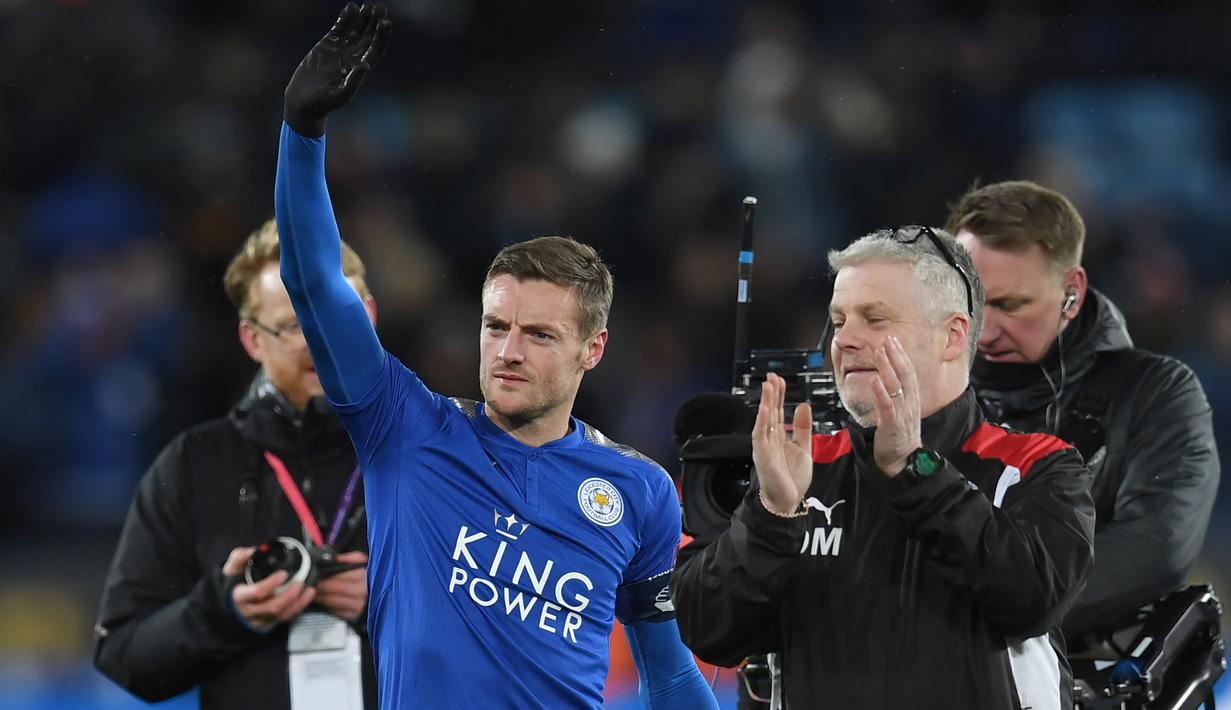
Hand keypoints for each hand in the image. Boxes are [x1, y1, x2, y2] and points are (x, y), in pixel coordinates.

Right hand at [223, 546, 315, 630]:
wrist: (229, 602)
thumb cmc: (232, 583)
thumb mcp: (231, 568)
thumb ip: (240, 557)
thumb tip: (251, 551)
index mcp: (239, 596)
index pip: (257, 592)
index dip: (271, 584)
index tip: (283, 574)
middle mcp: (248, 611)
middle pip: (272, 607)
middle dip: (289, 595)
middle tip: (299, 582)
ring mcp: (258, 620)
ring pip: (280, 615)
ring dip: (297, 603)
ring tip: (308, 589)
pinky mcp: (267, 623)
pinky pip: (284, 619)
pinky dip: (298, 608)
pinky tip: (306, 597)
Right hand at [284, 2, 391, 136]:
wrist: (303, 101)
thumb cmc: (323, 103)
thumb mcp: (339, 96)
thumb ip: (353, 82)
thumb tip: (366, 65)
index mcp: (360, 69)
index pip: (375, 49)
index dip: (381, 36)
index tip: (386, 23)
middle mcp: (353, 57)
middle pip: (368, 36)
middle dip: (375, 22)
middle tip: (381, 7)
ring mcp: (341, 49)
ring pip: (355, 29)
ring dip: (363, 17)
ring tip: (369, 5)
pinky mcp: (327, 44)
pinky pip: (339, 28)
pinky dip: (345, 18)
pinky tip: (352, 8)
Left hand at [315, 551, 368, 622]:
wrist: (379, 589)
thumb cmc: (368, 574)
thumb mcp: (360, 560)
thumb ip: (346, 558)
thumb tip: (331, 558)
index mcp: (362, 577)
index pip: (336, 579)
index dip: (322, 578)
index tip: (314, 576)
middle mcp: (361, 592)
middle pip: (332, 591)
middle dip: (319, 588)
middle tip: (311, 584)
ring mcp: (358, 605)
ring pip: (331, 602)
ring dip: (320, 598)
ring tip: (314, 592)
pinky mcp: (354, 615)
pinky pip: (335, 612)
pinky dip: (327, 606)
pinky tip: (323, 601)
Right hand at [752, 373, 813, 513]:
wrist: (787, 502)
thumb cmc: (793, 478)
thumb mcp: (804, 448)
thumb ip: (802, 428)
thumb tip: (802, 406)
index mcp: (780, 436)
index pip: (778, 410)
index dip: (779, 395)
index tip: (779, 379)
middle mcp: (770, 438)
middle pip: (770, 411)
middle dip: (771, 393)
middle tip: (772, 376)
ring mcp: (764, 446)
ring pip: (764, 419)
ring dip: (766, 402)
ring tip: (767, 386)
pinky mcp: (762, 455)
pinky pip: (760, 435)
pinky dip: (762, 422)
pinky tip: (764, 409)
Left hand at [871, 336, 922, 475]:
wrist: (903, 461)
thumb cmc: (899, 437)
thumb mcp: (901, 411)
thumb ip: (897, 395)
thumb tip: (888, 379)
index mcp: (911, 400)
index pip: (908, 373)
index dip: (901, 356)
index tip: (893, 341)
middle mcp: (909, 404)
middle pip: (905, 375)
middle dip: (896, 355)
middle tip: (888, 339)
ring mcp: (902, 414)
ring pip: (896, 386)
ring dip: (888, 367)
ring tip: (880, 351)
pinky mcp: (892, 425)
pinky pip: (887, 406)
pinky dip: (881, 392)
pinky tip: (874, 379)